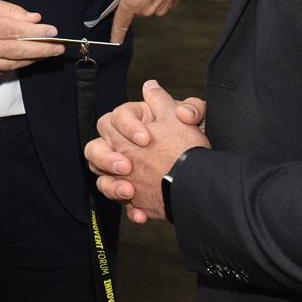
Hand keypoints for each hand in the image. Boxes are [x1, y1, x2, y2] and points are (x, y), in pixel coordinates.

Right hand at [0, 0, 63, 81]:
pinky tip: (27, 58)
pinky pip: (1, 72)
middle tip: (58, 48)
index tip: (53, 31)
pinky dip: (16, 65)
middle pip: (16, 50)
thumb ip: (11, 10)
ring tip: (46, 52)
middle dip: (41, 50)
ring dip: (32, 59)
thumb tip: (35, 19)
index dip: (36, 33)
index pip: (14, 31)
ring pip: (11, 64)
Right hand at [86, 79, 207, 223]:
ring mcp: (126, 172)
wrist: (205, 178)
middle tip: (127, 166)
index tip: (146, 139)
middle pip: (96, 147)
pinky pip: (122, 203)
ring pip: (102, 176)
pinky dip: (131, 209)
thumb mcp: (193, 118)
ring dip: (111, 185)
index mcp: (136, 123)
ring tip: (130, 192)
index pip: (116, 118)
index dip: (127, 127)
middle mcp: (125, 146)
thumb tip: (151, 87)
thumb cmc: (198, 142)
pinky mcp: (133, 195)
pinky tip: (142, 214)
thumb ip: (172, 100)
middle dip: (107, 157)